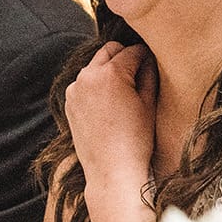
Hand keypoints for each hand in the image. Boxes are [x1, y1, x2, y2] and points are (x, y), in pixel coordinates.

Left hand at [64, 41, 157, 189]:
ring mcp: (75, 89)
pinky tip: (109, 102)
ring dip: (108, 70)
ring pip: (94, 66)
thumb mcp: (148, 103)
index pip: (132, 52)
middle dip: (124, 57)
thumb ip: (148, 74)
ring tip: (123, 89)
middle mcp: (88, 76)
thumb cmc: (135, 139)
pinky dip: (96, 85)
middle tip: (138, 72)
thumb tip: (148, 59)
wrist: (112, 170)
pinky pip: (84, 84)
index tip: (152, 63)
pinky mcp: (69, 102)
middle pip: (109, 51)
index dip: (146, 56)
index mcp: (110, 73)